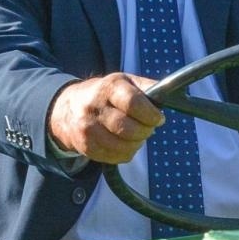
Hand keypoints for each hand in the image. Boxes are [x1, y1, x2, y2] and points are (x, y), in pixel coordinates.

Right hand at [49, 73, 165, 164]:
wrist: (66, 109)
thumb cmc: (103, 94)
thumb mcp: (123, 82)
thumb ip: (147, 87)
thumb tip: (172, 93)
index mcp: (108, 87)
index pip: (133, 103)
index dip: (150, 115)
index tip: (159, 119)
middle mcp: (94, 107)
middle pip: (129, 129)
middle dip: (145, 131)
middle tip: (149, 128)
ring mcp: (88, 129)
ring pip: (123, 146)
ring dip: (137, 144)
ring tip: (137, 136)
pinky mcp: (86, 146)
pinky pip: (115, 157)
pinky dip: (126, 153)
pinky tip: (124, 143)